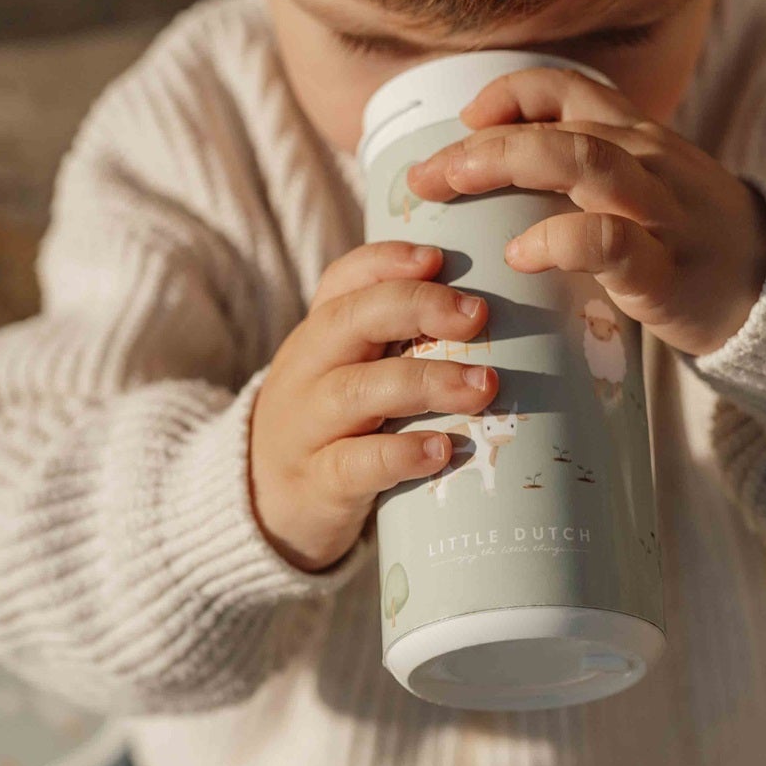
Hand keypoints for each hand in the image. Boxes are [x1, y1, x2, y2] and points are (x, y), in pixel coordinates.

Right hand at [248, 241, 497, 570]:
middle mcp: (307, 371)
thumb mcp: (350, 372)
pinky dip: (400, 455)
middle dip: (415, 308)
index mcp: (320, 335)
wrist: (263, 507)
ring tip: (483, 386)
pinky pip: (353, 464)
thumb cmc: (334, 427)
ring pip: (355, 391)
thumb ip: (399, 342)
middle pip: (349, 320)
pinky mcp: (316, 484)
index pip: (344, 280)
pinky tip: (441, 450)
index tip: (437, 258)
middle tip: (478, 314)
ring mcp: (306, 428)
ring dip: (425, 383)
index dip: (387, 261)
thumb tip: (502, 317)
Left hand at [406, 67, 765, 356]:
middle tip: (425, 175)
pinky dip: (557, 240)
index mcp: (638, 136)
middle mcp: (650, 161)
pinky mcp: (668, 274)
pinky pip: (609, 242)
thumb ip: (580, 172)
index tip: (464, 122)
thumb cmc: (686, 239)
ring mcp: (662, 214)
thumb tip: (485, 175)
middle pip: (561, 125)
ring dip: (508, 164)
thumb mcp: (641, 186)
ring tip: (451, 187)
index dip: (508, 94)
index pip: (567, 87)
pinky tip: (518, 253)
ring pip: (585, 163)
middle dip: (483, 143)